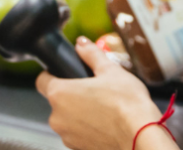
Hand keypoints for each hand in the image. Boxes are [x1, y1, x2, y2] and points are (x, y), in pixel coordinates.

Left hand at [37, 37, 171, 149]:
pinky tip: (106, 122)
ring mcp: (67, 136)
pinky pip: (77, 132)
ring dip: (80, 112)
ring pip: (68, 118)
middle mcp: (57, 118)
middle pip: (58, 100)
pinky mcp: (77, 148)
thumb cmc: (126, 104)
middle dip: (73, 94)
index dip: (52, 73)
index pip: (42, 80)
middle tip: (94, 88)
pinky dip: (87, 127)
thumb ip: (91, 54)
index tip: (65, 73)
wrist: (140, 136)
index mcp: (60, 94)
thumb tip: (81, 43)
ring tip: (104, 106)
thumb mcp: (110, 70)